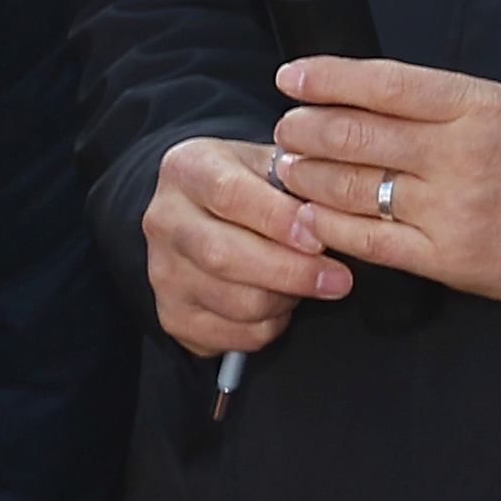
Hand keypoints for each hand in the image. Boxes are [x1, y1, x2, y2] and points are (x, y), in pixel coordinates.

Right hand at [143, 131, 350, 355]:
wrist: (205, 215)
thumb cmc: (253, 187)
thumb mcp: (273, 165)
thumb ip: (302, 183)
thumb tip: (337, 212)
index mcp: (187, 169)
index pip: (228, 194)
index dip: (278, 220)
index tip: (319, 239)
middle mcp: (164, 220)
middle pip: (225, 257)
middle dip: (292, 272)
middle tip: (338, 278)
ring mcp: (162, 272)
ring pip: (236, 302)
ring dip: (285, 300)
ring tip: (304, 282)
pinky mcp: (175, 316)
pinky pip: (236, 335)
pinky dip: (271, 326)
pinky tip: (279, 302)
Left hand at [269, 56, 500, 302]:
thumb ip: (436, 100)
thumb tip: (353, 95)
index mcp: (478, 107)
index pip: (384, 84)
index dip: (326, 78)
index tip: (291, 77)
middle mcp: (463, 155)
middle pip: (354, 135)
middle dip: (304, 130)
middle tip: (287, 130)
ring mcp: (453, 209)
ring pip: (350, 187)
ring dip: (306, 176)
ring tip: (292, 169)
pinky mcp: (448, 257)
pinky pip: (367, 239)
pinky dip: (328, 224)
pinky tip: (312, 214)